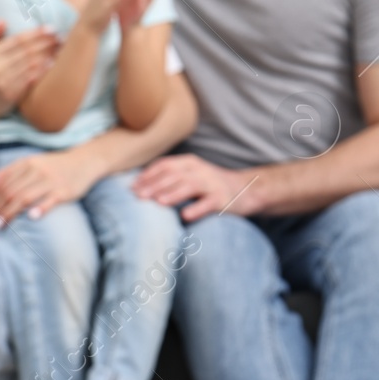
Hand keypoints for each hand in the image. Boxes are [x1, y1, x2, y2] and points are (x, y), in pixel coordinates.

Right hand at [0, 22, 59, 110]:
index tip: (51, 29)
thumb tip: (3, 20)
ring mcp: (2, 82)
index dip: (36, 33)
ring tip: (60, 49)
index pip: (17, 40)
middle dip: (46, 43)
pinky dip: (42, 70)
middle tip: (61, 38)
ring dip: (48, 55)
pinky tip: (52, 64)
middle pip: (27, 51)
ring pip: (31, 64)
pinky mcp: (10, 95)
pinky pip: (30, 79)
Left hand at [0, 147, 99, 224]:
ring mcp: (52, 181)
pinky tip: (32, 217)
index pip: (4, 183)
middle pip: (11, 192)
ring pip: (25, 197)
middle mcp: (38, 171)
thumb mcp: (32, 162)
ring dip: (10, 213)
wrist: (85, 161)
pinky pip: (50, 200)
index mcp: (28, 163)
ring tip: (0, 225)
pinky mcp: (65, 191)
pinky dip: (41, 208)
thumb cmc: (54, 166)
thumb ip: (10, 173)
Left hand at [133, 154, 265, 220]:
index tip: (132, 187)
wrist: (246, 189)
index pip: (165, 165)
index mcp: (190, 163)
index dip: (147, 175)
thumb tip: (139, 188)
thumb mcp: (191, 175)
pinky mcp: (222, 199)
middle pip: (174, 175)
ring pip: (190, 186)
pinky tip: (185, 216)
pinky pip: (208, 203)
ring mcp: (212, 184)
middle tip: (138, 196)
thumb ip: (170, 177)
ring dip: (173, 193)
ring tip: (158, 202)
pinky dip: (197, 209)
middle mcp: (200, 170)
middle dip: (155, 185)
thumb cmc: (211, 185)